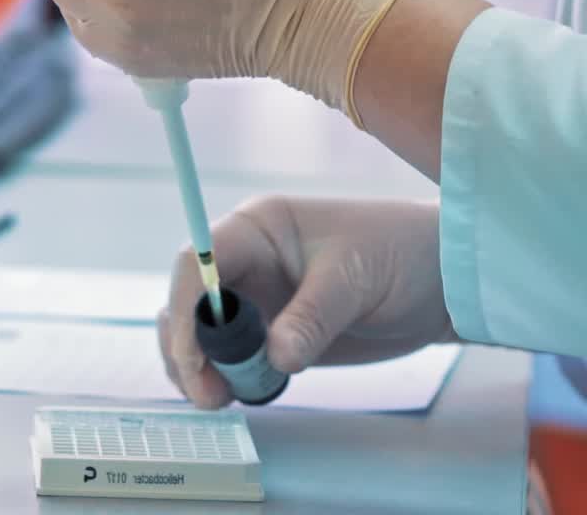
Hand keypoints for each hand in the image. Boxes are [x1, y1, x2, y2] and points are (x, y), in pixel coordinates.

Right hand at [160, 197, 455, 409]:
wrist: (444, 282)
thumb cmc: (400, 253)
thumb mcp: (355, 278)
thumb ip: (313, 316)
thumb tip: (275, 359)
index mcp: (257, 229)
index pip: (199, 262)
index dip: (186, 306)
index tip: (191, 355)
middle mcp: (246, 261)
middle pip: (191, 300)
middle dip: (187, 345)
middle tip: (207, 394)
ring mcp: (258, 298)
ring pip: (202, 331)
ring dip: (199, 366)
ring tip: (217, 401)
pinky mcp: (274, 334)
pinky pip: (233, 356)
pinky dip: (225, 377)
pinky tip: (237, 396)